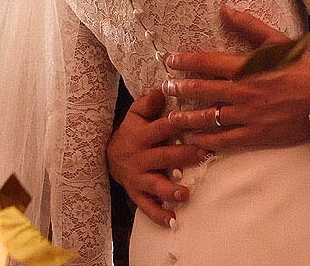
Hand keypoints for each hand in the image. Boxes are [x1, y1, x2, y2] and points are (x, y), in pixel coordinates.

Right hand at [107, 89, 209, 227]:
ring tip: (185, 193)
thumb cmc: (130, 131)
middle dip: (184, 157)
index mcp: (142, 135)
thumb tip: (163, 88)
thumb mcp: (134, 114)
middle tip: (203, 154)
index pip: (162, 128)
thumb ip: (148, 102)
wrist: (107, 156)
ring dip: (170, 190)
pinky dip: (159, 215)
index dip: (179, 124)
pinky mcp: (137, 194)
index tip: (199, 122)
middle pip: (164, 157)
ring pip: (155, 185)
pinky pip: (147, 206)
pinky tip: (173, 221)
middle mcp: (140, 157)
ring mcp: (138, 178)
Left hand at [172, 6, 309, 154]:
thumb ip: (249, 26)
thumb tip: (224, 9)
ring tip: (172, 118)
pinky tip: (196, 140)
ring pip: (210, 118)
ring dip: (188, 117)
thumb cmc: (302, 66)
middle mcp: (244, 92)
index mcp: (247, 68)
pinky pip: (226, 140)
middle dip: (180, 88)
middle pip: (203, 90)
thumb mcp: (277, 40)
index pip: (208, 62)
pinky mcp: (257, 135)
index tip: (170, 60)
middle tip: (165, 87)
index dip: (186, 60)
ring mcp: (249, 116)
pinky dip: (209, 141)